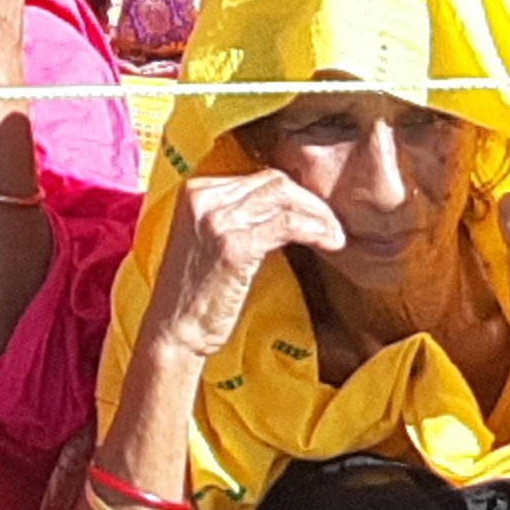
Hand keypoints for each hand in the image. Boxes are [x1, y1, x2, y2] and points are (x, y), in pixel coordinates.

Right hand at [138, 166, 342, 363]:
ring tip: (336, 235)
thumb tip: (284, 208)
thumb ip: (235, 218)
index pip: (258, 178)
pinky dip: (315, 230)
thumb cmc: (194, 295)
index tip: (315, 213)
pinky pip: (287, 225)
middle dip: (309, 201)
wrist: (173, 332)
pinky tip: (331, 243)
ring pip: (284, 199)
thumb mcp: (208, 241)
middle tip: (332, 224)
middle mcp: (204, 198)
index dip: (293, 194)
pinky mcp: (234, 245)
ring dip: (318, 215)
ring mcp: (217, 219)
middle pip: (273, 182)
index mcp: (195, 191)